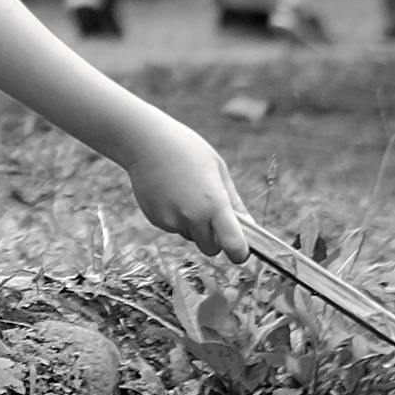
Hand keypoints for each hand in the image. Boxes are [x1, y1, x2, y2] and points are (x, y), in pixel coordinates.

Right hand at [120, 122, 245, 257]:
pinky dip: (176, 218)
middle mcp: (193, 217)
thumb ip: (234, 202)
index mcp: (214, 204)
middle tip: (211, 215)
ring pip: (191, 236)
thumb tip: (248, 227)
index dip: (239, 253)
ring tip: (186, 193)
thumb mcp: (219, 170)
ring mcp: (172, 220)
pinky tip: (171, 193)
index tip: (240, 251)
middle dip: (214, 238)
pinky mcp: (156, 220)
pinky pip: (174, 227)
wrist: (145, 142)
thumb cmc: (188, 150)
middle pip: (211, 248)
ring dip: (194, 225)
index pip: (233, 245)